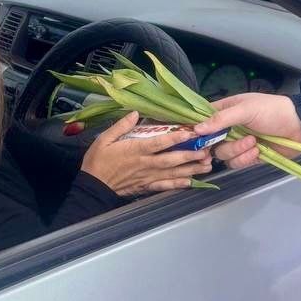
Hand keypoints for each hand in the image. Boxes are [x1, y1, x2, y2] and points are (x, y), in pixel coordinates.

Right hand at [79, 112, 212, 195]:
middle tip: (207, 151)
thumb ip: (121, 126)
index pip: (160, 142)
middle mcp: (145, 164)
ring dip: (190, 170)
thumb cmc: (98, 160)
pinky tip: (190, 182)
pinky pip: (164, 186)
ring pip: (172, 174)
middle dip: (190, 155)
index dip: (176, 137)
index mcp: (136, 149)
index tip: (191, 132)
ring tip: (207, 166)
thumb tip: (136, 113)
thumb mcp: (104, 139)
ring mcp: (147, 177)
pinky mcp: (146, 186)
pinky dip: (177, 185)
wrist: (92, 186)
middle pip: (171, 160)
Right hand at [195, 93, 300, 169]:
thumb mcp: (246, 109)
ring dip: (237, 150)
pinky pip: (237, 163)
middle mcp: (230, 127)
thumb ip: (222, 119)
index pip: (204, 119)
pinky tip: (257, 151)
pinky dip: (245, 158)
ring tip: (253, 142)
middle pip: (211, 142)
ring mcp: (239, 143)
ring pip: (224, 154)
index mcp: (227, 110)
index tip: (194, 138)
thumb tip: (197, 129)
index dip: (198, 129)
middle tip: (231, 142)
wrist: (299, 126)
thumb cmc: (272, 111)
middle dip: (220, 144)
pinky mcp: (249, 157)